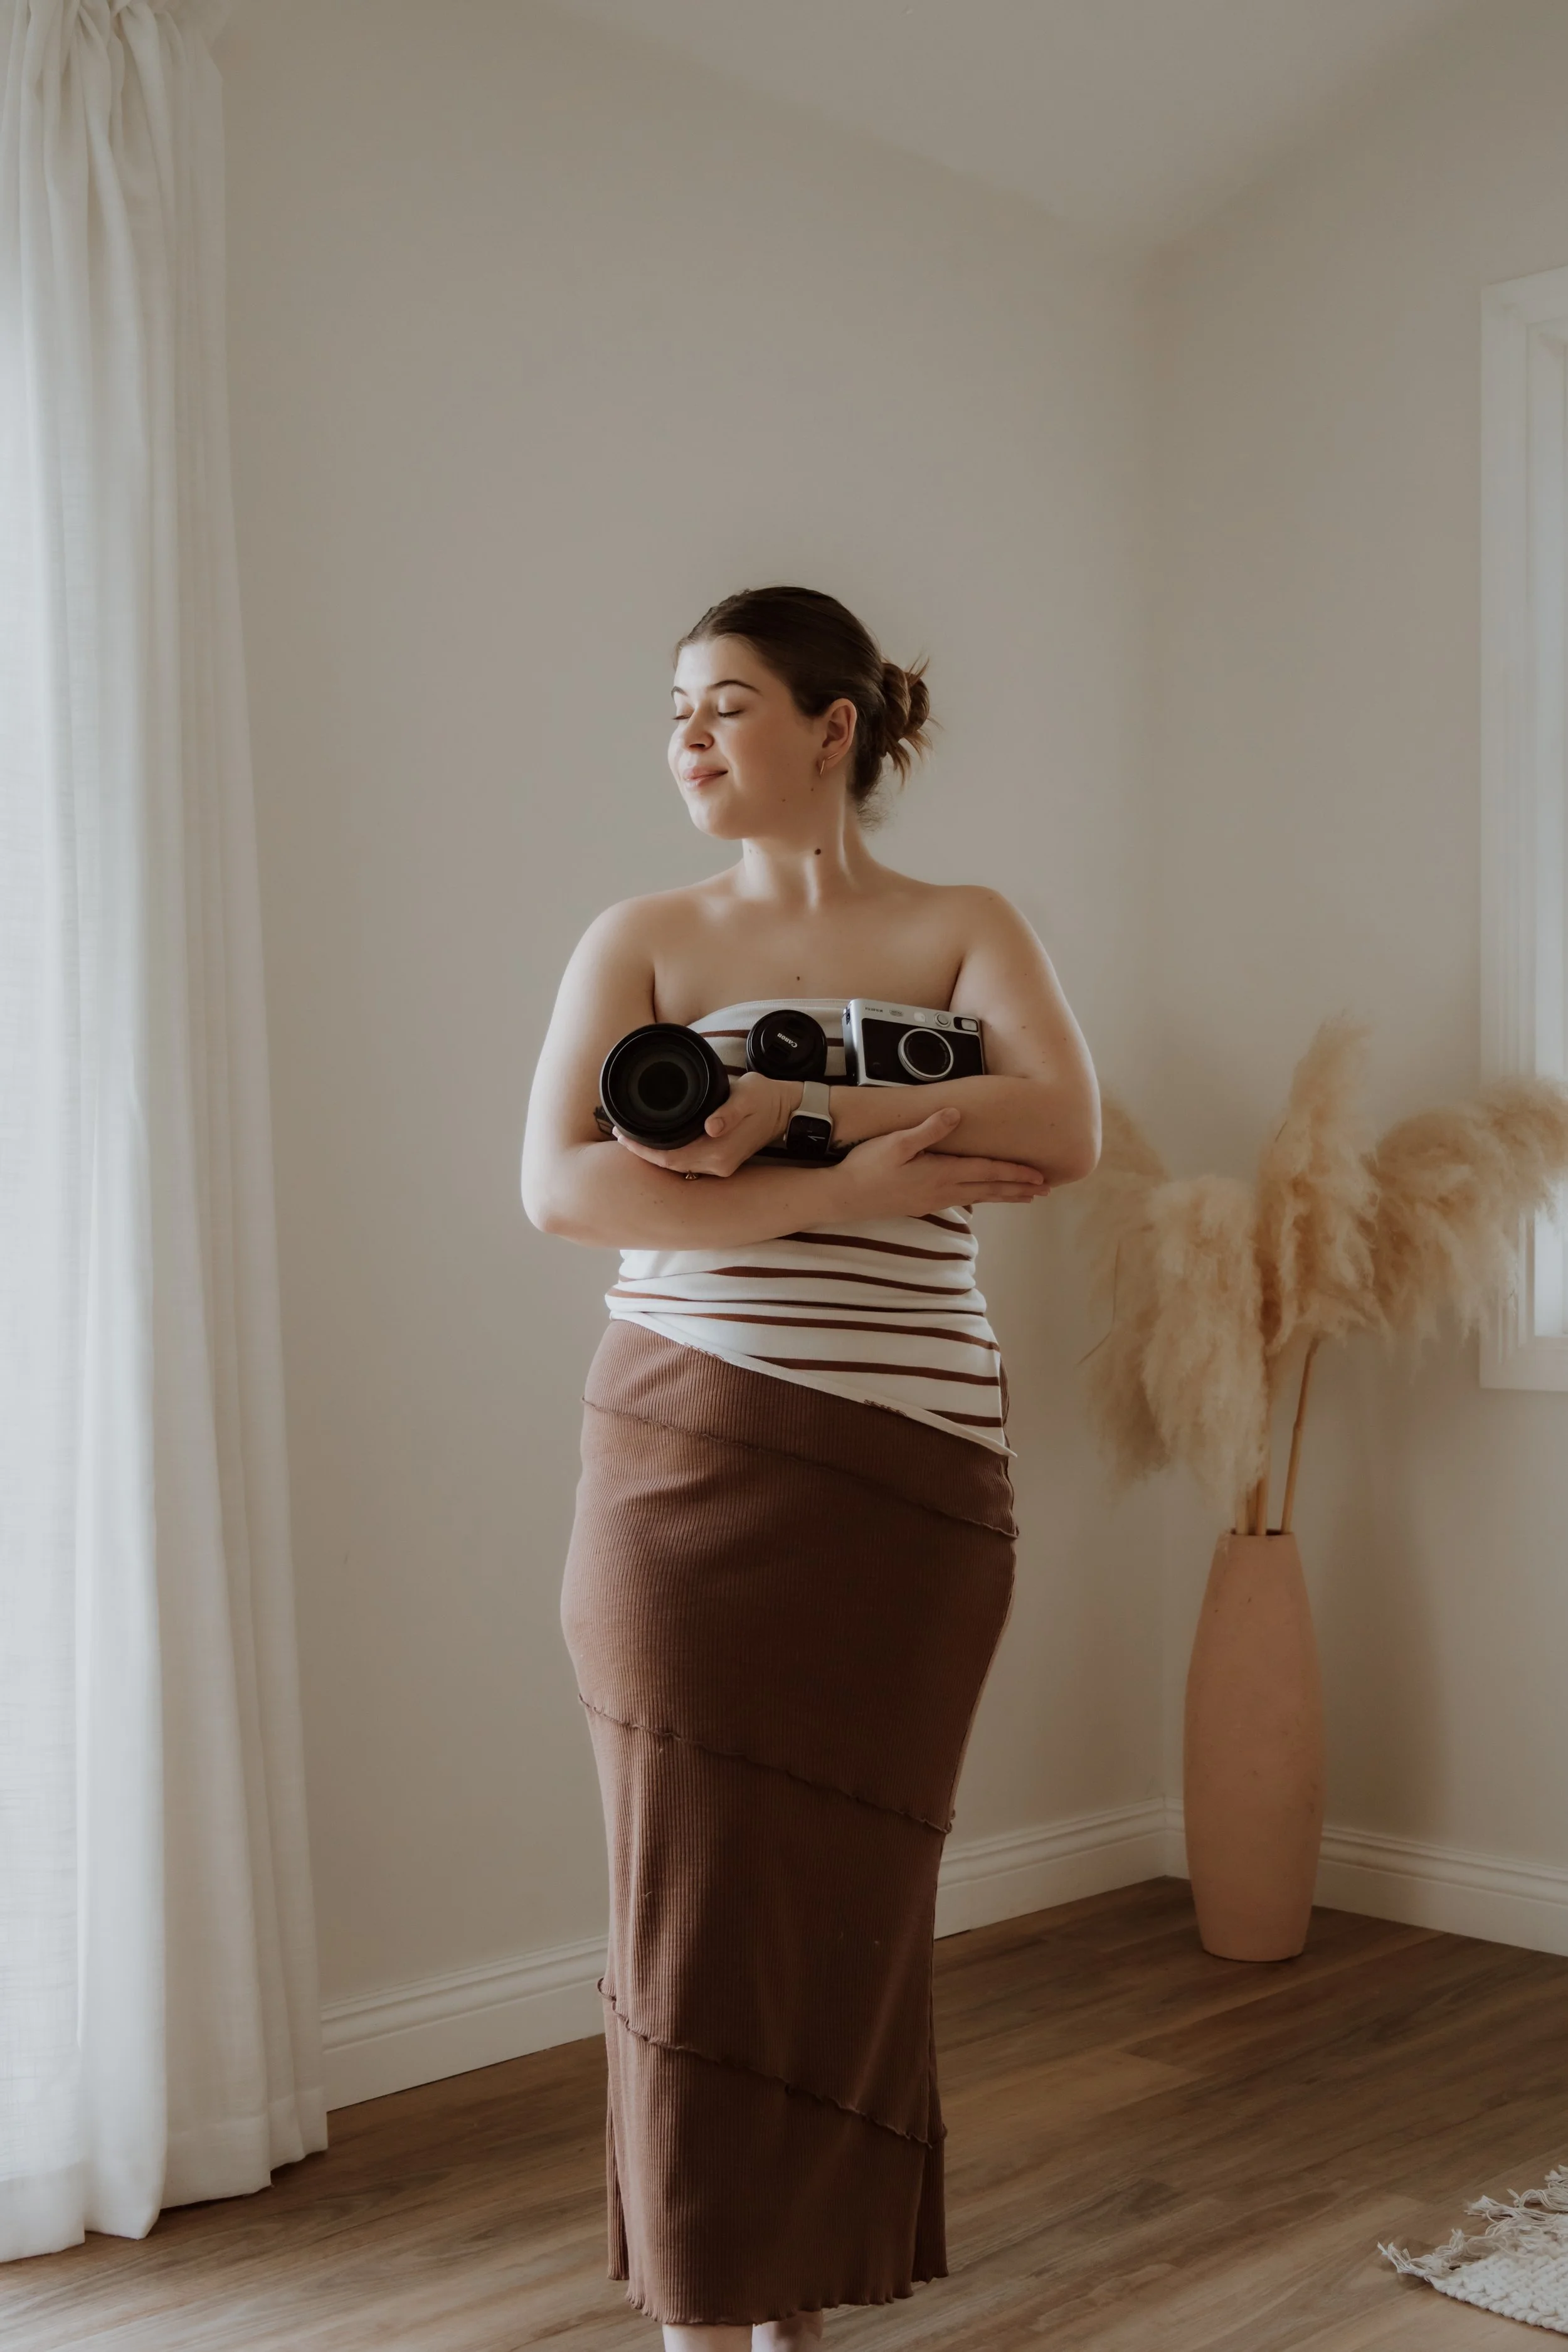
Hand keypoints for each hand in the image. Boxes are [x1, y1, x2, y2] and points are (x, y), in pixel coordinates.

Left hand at [612, 1070, 797, 1178]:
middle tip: (617, 1133)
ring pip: (677, 1166)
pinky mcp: (722, 1162)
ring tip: (630, 1137)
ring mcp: (720, 1166)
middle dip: (641, 1152)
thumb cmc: (765, 1097)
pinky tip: (656, 1143)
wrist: (786, 1109)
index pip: (671, 1157)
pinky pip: (687, 1163)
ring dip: (653, 1154)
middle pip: (669, 1165)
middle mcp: (718, 1165)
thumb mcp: (748, 1096)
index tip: (622, 1134)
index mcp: (719, 1152)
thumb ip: (729, 1112)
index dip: (643, 1149)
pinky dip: (668, 1155)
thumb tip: (712, 1126)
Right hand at [832, 1106, 1049, 1217]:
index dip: (1015, 1173)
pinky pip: (962, 1201)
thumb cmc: (867, 1167)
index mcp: (941, 1174)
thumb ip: (928, 1129)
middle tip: (1046, 1191)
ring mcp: (933, 1200)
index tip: (1039, 1177)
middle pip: (990, 1189)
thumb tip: (957, 1113)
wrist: (844, 1197)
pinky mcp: (922, 1204)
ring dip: (1004, 1196)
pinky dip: (981, 1198)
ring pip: (978, 1198)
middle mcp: (942, 1191)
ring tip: (1025, 1197)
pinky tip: (983, 1198)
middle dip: (1019, 1189)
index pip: (987, 1172)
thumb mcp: (896, 1143)